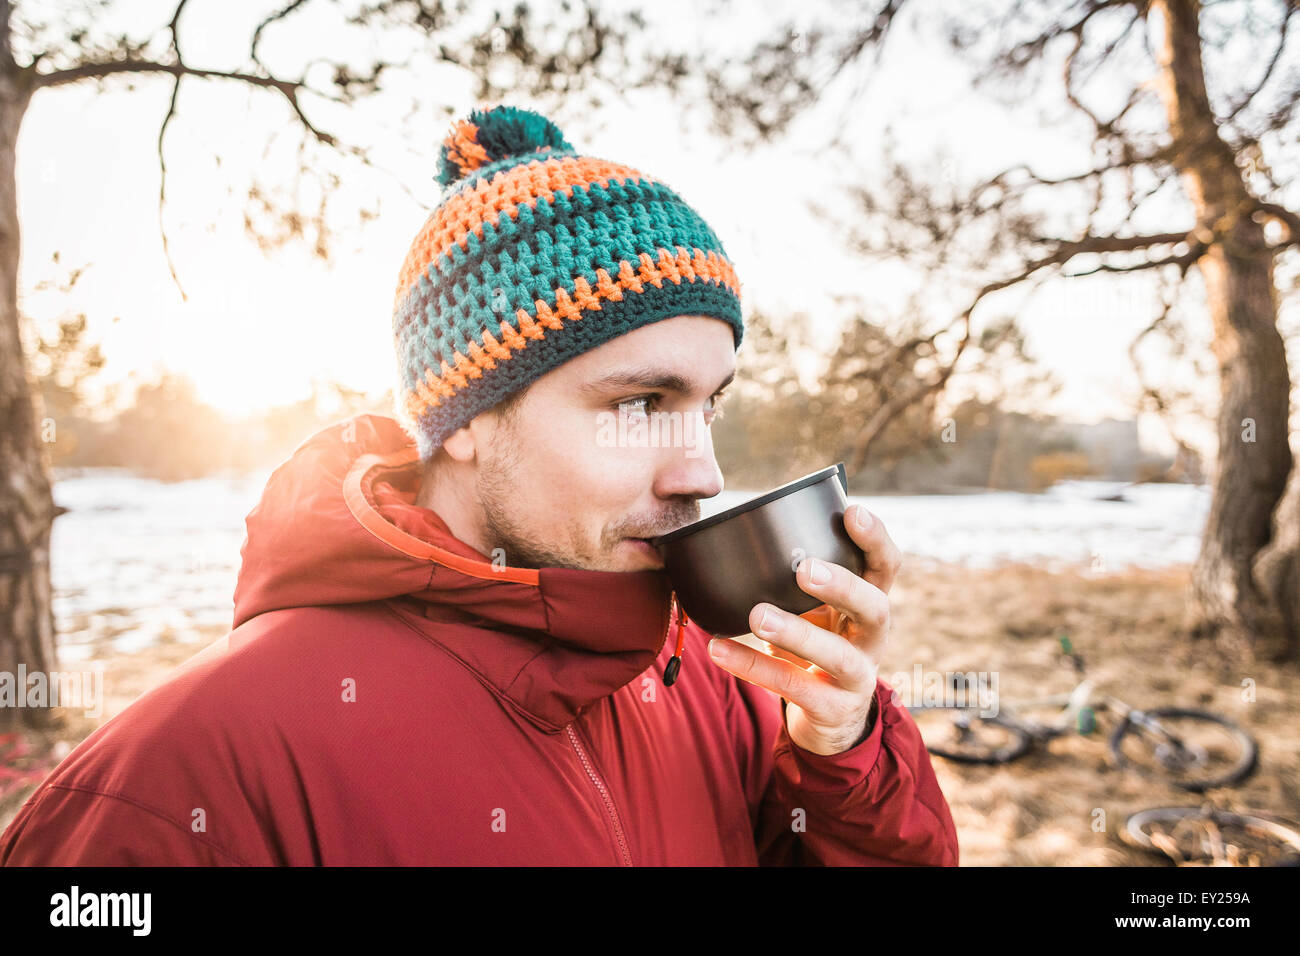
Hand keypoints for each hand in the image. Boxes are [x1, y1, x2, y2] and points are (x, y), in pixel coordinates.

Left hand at [706, 503, 900, 754]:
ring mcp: (858, 677)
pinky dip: (754, 667)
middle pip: (875, 608)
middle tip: (803, 568)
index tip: (851, 510)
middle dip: (842, 585)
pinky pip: (795, 688)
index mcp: (869, 604)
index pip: (886, 566)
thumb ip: (798, 580)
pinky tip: (720, 650)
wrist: (830, 719)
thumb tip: (746, 529)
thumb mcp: (818, 611)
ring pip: (838, 655)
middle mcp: (872, 639)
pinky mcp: (833, 709)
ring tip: (758, 616)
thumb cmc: (817, 646)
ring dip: (798, 633)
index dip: (875, 539)